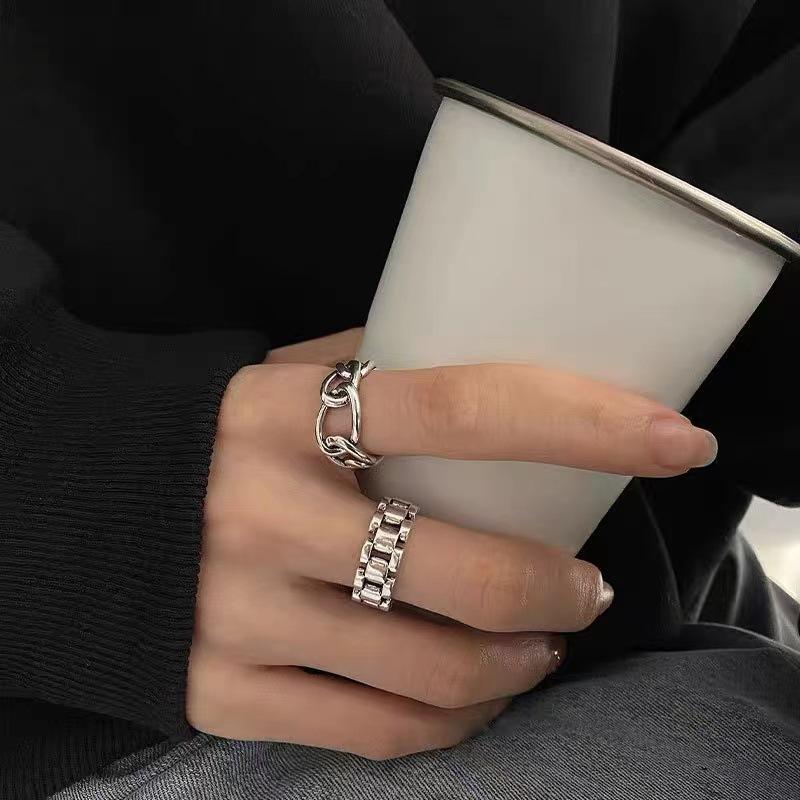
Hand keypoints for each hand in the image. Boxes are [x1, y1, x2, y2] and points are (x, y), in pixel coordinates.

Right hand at [187, 329, 716, 757]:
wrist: (76, 507)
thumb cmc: (207, 433)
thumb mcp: (278, 381)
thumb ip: (374, 376)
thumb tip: (484, 378)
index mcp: (282, 414)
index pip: (466, 410)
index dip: (587, 422)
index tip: (676, 438)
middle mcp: (259, 513)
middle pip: (464, 570)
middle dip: (560, 586)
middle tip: (588, 584)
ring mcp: (237, 613)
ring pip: (430, 671)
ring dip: (520, 665)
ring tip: (545, 644)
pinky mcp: (219, 691)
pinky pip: (373, 732)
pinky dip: (454, 723)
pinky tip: (477, 699)